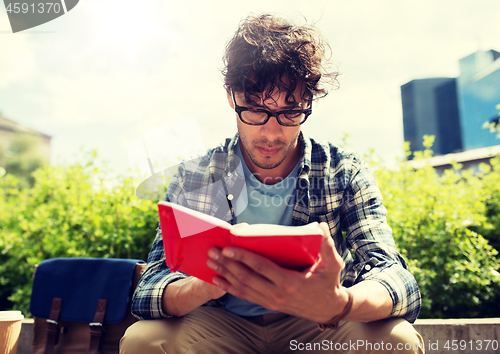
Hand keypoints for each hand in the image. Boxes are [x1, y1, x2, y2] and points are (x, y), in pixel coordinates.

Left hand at [206, 222, 349, 322]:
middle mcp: (277, 293)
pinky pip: (245, 296)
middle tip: (213, 252)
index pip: (261, 267)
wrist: (328, 309)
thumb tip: (320, 226)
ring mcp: (271, 301)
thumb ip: (327, 245)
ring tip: (211, 263)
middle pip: (246, 277)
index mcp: (289, 281)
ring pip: (242, 288)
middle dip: (227, 264)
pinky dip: (230, 288)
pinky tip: (218, 281)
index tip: (228, 248)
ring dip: (225, 275)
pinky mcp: (268, 304)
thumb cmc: (329, 283)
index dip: (243, 257)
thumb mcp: (333, 264)